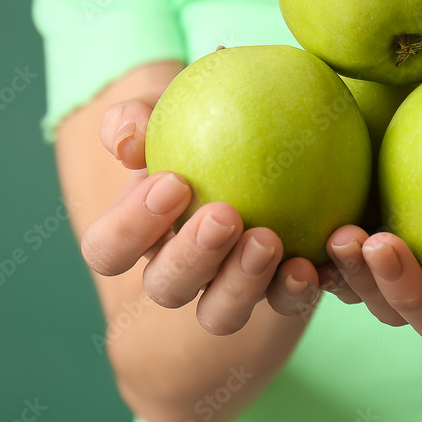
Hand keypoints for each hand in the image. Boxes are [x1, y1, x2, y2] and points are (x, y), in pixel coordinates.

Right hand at [80, 96, 323, 334]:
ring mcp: (228, 289)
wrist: (271, 130)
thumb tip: (126, 138)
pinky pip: (286, 304)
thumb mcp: (170, 106)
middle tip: (225, 216)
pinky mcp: (278, 292)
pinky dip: (297, 290)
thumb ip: (138, 117)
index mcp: (139, 233)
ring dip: (241, 284)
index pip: (108, 249)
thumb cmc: (203, 118)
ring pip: (220, 314)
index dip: (130, 228)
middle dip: (191, 258)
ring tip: (268, 240)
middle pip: (166, 288)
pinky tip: (313, 263)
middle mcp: (179, 271)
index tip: (173, 182)